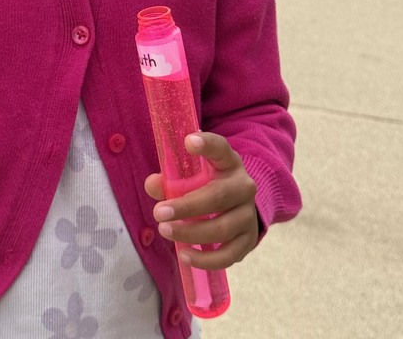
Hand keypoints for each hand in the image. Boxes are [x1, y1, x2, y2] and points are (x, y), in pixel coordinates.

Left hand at [144, 131, 258, 269]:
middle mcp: (244, 186)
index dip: (206, 144)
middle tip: (158, 212)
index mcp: (229, 162)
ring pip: (222, 228)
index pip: (220, 149)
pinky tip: (184, 255)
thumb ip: (171, 177)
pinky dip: (206, 260)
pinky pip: (229, 255)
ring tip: (165, 231)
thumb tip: (153, 186)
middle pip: (218, 197)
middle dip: (186, 207)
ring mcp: (249, 215)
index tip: (188, 141)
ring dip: (191, 233)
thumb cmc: (209, 183)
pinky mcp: (249, 240)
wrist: (239, 205)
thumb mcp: (193, 173)